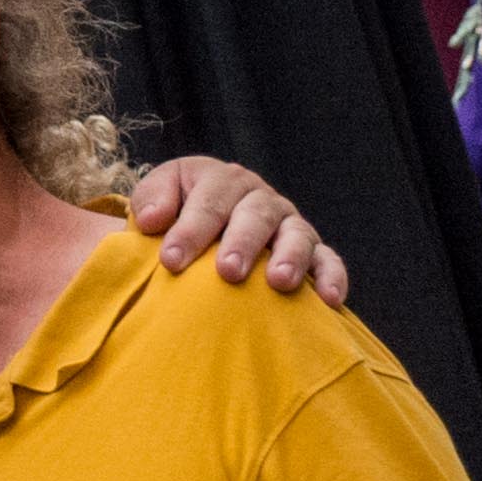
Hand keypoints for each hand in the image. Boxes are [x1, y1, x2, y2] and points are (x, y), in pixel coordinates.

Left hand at [126, 155, 341, 303]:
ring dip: (290, 257)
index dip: (191, 229)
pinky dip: (331, 277)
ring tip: (279, 283)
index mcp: (220, 181)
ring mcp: (288, 224)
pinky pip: (328, 260)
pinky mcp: (312, 251)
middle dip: (242, 242)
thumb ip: (150, 201)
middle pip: (255, 214)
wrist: (203, 231)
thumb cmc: (175, 218)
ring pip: (296, 235)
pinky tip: (329, 299)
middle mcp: (258, 198)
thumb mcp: (156, 200)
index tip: (172, 260)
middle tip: (228, 271)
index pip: (208, 200)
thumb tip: (151, 220)